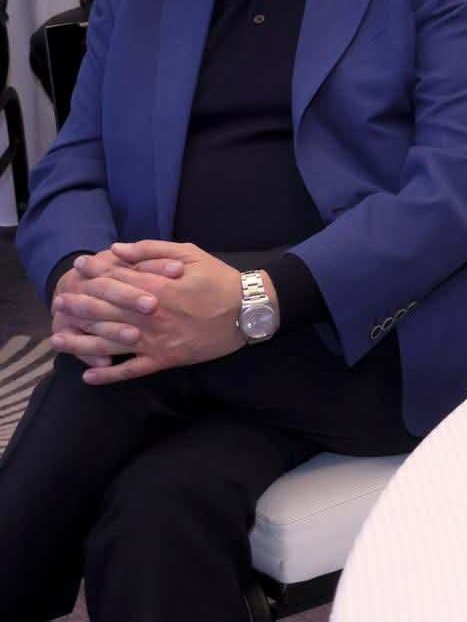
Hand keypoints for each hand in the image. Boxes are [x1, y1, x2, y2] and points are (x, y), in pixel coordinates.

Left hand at [70, 241, 247, 384]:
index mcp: (156, 288)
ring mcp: (155, 340)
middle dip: (79, 305)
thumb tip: (118, 249)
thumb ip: (152, 251)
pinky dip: (109, 374)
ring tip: (58, 338)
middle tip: (59, 302)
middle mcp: (149, 316)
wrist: (248, 311)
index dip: (94, 272)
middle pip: (104, 311)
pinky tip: (89, 375)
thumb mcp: (190, 254)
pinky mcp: (165, 359)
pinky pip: (131, 370)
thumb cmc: (220, 280)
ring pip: (109, 342)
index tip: (78, 266)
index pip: (115, 279)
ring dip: (80, 342)